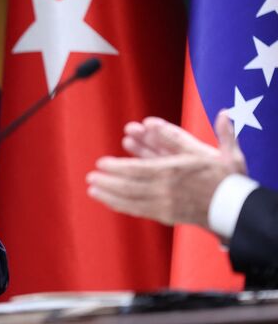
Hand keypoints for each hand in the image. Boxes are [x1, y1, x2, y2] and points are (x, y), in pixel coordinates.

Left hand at [86, 113, 246, 227]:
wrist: (236, 212)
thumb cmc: (228, 180)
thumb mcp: (226, 154)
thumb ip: (223, 133)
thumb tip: (223, 112)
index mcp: (176, 171)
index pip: (140, 169)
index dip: (118, 167)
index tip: (101, 163)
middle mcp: (167, 188)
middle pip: (131, 185)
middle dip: (108, 181)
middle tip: (90, 176)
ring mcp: (165, 203)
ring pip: (131, 199)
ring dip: (110, 194)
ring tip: (92, 189)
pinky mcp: (166, 215)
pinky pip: (138, 210)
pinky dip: (121, 205)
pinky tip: (108, 201)